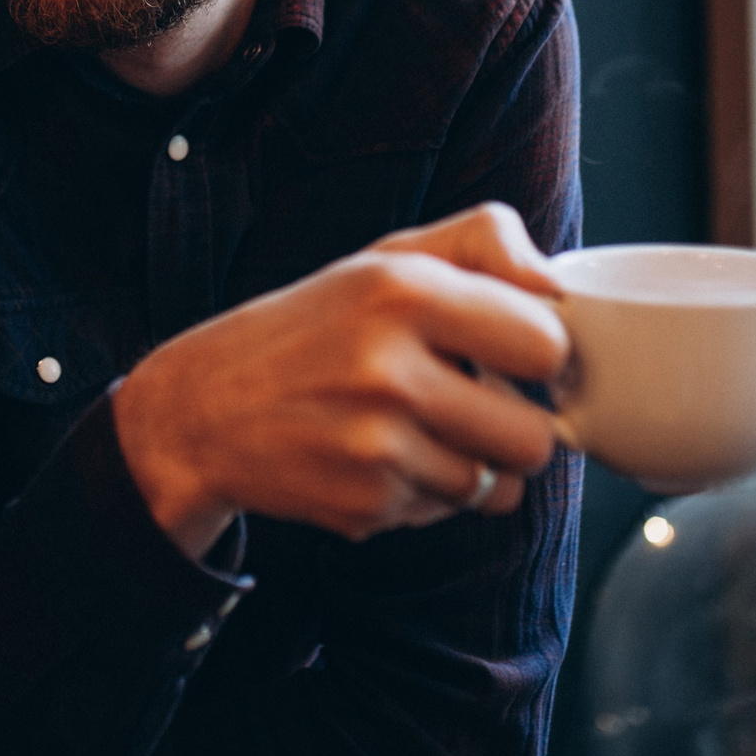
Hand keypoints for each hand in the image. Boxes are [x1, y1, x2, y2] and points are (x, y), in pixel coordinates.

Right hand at [112, 201, 567, 557]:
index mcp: (402, 290)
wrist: (203, 408)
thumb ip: (483, 242)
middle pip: (534, 436)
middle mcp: (387, 368)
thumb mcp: (385, 258)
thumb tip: (552, 282)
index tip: (511, 352)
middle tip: (470, 402)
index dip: (538, 353)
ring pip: (496, 484)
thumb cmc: (312, 327)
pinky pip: (446, 513)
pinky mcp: (364, 505)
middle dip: (513, 426)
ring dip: (470, 464)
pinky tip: (378, 459)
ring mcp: (374, 446)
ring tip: (416, 430)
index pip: (545, 342)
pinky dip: (426, 493)